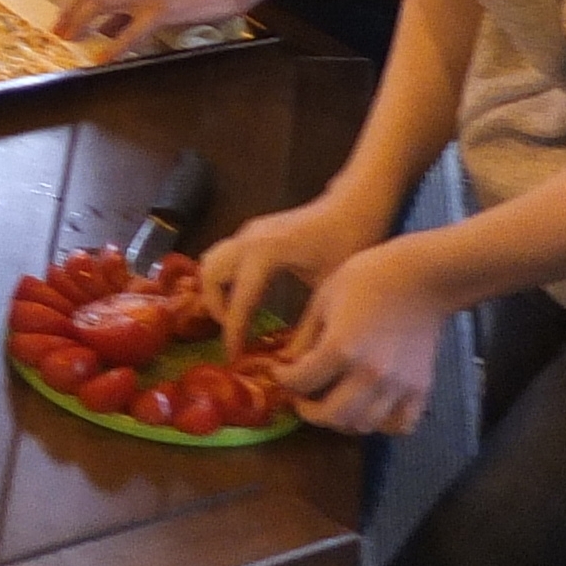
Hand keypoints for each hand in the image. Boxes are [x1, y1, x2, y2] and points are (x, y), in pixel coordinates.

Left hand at [55, 0, 253, 50]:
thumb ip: (128, 4)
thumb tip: (102, 28)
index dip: (72, 1)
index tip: (61, 19)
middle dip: (69, 12)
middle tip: (58, 33)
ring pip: (101, 2)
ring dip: (80, 23)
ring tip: (71, 41)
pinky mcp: (162, 9)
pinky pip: (131, 30)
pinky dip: (113, 46)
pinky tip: (103, 59)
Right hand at [199, 184, 387, 358]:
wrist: (356, 203)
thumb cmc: (349, 242)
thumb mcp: (331, 288)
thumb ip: (307, 324)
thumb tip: (292, 361)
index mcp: (266, 253)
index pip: (239, 300)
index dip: (234, 332)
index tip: (234, 357)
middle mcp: (248, 239)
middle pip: (209, 275)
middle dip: (216, 308)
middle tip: (234, 335)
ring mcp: (248, 232)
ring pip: (211, 262)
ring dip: (216, 292)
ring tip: (235, 319)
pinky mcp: (253, 232)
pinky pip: (224, 257)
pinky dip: (224, 280)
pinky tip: (246, 299)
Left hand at [277, 240, 453, 436]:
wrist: (420, 277)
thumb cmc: (367, 278)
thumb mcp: (323, 300)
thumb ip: (303, 337)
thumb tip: (287, 363)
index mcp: (340, 348)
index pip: (301, 382)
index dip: (283, 379)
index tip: (279, 372)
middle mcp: (369, 374)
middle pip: (331, 415)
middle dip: (308, 410)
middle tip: (300, 397)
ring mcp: (398, 386)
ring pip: (363, 425)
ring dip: (341, 421)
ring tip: (331, 404)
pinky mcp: (421, 389)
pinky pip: (400, 425)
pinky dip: (381, 425)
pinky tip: (369, 409)